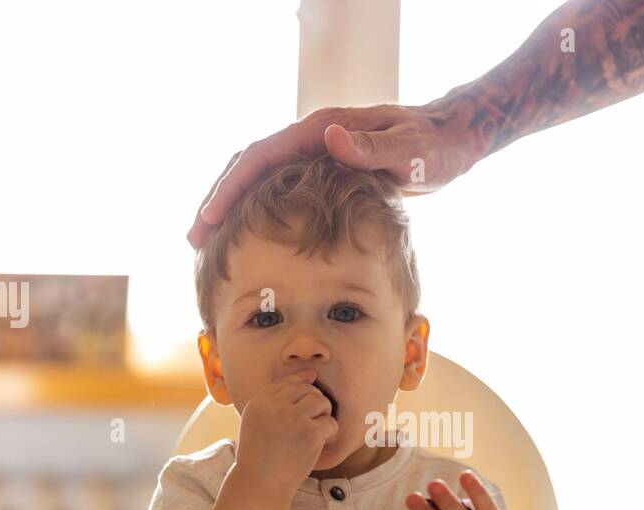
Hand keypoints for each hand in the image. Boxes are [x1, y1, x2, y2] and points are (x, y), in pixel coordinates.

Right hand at [187, 99, 491, 248]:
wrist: (449, 141)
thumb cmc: (433, 147)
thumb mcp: (409, 150)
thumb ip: (373, 147)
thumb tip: (329, 137)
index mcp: (321, 131)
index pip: (261, 157)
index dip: (231, 188)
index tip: (210, 218)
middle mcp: (311, 139)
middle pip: (249, 167)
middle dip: (218, 201)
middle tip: (193, 240)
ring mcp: (315, 154)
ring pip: (260, 179)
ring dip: (231, 207)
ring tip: (208, 243)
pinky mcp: (322, 171)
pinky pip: (278, 191)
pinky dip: (257, 211)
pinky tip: (248, 238)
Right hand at [233, 370, 337, 495]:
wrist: (260, 484)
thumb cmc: (260, 456)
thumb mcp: (256, 422)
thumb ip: (277, 400)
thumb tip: (311, 375)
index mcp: (258, 402)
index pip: (286, 383)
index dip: (301, 384)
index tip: (308, 393)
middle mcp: (274, 406)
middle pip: (306, 390)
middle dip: (315, 401)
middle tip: (313, 418)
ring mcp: (293, 418)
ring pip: (320, 401)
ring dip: (324, 413)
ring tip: (318, 427)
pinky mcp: (309, 433)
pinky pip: (329, 422)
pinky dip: (329, 431)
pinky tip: (322, 440)